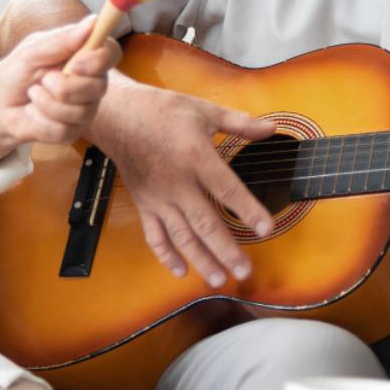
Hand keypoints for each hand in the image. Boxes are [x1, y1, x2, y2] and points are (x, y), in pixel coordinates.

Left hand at [0, 14, 120, 144]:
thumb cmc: (16, 74)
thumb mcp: (31, 52)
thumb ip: (61, 40)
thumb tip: (92, 22)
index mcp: (83, 56)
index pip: (111, 53)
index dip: (99, 59)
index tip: (76, 63)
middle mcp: (90, 82)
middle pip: (99, 86)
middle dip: (65, 86)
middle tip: (43, 80)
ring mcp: (84, 109)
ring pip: (80, 111)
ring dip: (47, 103)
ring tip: (34, 95)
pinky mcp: (72, 131)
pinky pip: (63, 129)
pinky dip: (40, 120)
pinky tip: (33, 113)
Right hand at [94, 80, 275, 286]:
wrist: (119, 118)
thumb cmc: (161, 111)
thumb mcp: (203, 111)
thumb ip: (239, 123)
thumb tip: (271, 129)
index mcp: (195, 157)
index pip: (227, 190)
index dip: (248, 210)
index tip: (267, 229)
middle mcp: (177, 183)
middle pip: (205, 223)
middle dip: (226, 250)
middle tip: (244, 270)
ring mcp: (158, 197)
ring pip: (182, 236)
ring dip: (201, 260)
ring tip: (219, 279)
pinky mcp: (144, 204)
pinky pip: (154, 235)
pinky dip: (166, 255)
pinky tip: (181, 271)